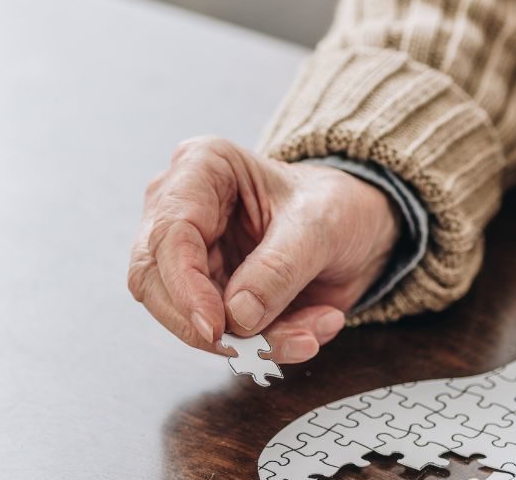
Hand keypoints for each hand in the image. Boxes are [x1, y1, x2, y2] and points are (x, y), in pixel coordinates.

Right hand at [127, 136, 398, 363]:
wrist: (359, 226)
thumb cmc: (335, 204)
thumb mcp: (321, 226)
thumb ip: (280, 268)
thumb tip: (237, 315)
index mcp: (202, 168)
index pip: (169, 234)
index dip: (185, 288)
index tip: (216, 327)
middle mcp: (182, 210)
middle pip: (155, 282)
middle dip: (208, 325)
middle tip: (257, 347)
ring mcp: (191, 256)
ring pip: (188, 318)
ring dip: (251, 341)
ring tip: (309, 334)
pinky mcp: (208, 294)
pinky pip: (222, 335)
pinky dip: (267, 344)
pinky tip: (311, 330)